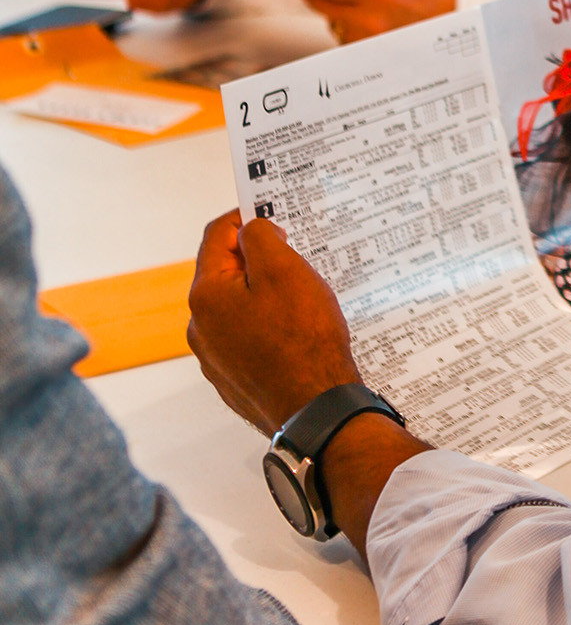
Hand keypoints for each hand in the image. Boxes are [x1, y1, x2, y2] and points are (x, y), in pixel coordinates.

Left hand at [187, 210, 361, 436]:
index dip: (244, 218)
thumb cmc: (303, 340)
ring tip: (301, 302)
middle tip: (295, 260)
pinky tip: (295, 335)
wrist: (316, 408)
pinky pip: (246, 339)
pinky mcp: (234, 379)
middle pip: (225, 273)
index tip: (270, 216)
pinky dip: (267, 327)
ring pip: (237, 308)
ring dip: (263, 296)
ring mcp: (215, 357)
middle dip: (258, 261)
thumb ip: (261, 237)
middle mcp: (201, 327)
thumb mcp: (285, 270)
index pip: (216, 236)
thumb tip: (252, 230)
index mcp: (207, 295)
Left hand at [280, 0, 456, 42]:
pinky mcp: (368, 56)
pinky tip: (368, 18)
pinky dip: (348, 24)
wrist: (457, 29)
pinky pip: (344, 35)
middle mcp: (368, 20)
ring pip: (330, 20)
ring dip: (334, 8)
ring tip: (360, 2)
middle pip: (319, 3)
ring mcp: (367, 42)